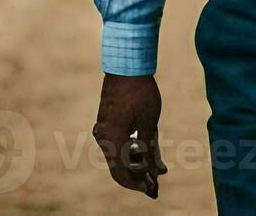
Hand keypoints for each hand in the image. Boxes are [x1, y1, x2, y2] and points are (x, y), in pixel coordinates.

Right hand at [93, 73, 167, 198]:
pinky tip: (143, 153)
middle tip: (152, 186)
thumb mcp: (149, 123)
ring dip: (133, 164)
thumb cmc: (140, 93)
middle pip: (117, 167)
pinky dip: (128, 151)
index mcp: (113, 139)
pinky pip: (115, 143)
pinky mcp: (105, 121)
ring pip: (116, 155)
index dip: (137, 183)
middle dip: (135, 178)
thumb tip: (153, 170)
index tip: (152, 189)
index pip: (122, 172)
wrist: (126, 66)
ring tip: (152, 170)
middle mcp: (103, 137)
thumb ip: (149, 148)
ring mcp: (102, 129)